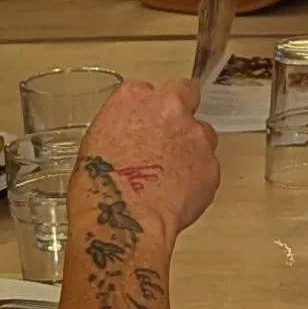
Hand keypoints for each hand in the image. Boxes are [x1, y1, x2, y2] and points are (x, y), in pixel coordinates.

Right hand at [76, 76, 221, 242]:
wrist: (125, 218)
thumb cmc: (100, 186)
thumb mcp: (96, 142)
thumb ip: (122, 126)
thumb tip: (131, 136)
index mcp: (133, 98)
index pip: (147, 90)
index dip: (148, 109)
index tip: (146, 123)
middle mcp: (169, 108)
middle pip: (185, 93)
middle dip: (181, 110)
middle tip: (171, 136)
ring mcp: (194, 135)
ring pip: (202, 132)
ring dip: (192, 147)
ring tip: (172, 176)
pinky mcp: (211, 164)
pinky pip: (208, 166)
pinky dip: (198, 177)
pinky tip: (178, 195)